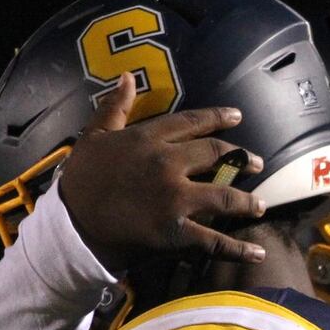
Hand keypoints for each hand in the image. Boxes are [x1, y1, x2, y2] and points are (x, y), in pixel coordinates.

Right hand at [57, 73, 267, 270]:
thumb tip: (127, 77)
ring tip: (260, 205)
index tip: (237, 118)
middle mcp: (167, 164)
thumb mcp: (93, 137)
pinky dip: (238, 249)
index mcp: (148, 139)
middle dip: (240, 158)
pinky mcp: (176, 233)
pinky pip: (215, 240)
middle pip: (216, 154)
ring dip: (247, 201)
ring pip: (224, 197)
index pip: (192, 122)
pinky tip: (257, 252)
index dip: (218, 117)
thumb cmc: (79, 181)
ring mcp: (175, 199)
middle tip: (256, 163)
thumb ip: (114, 107)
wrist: (70, 228)